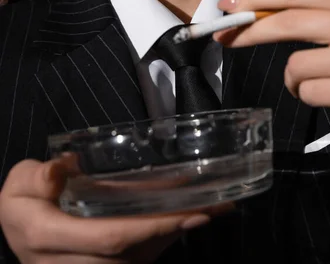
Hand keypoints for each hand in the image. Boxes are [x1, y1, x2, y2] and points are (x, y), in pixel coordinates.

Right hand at [0, 158, 231, 263]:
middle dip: (176, 231)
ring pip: (141, 258)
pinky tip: (186, 218)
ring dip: (176, 235)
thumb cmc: (22, 204)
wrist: (19, 233)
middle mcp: (75, 262)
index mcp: (51, 238)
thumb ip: (37, 177)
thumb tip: (60, 169)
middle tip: (215, 207)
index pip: (111, 236)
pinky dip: (164, 239)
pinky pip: (138, 258)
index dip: (152, 227)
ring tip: (213, 209)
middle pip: (136, 252)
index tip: (188, 211)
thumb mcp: (18, 184)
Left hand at [216, 0, 329, 129]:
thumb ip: (320, 10)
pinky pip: (307, 92)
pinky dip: (311, 94)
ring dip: (296, 77)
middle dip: (248, 30)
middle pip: (287, 22)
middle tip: (225, 36)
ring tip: (324, 77)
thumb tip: (259, 11)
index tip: (229, 3)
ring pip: (294, 66)